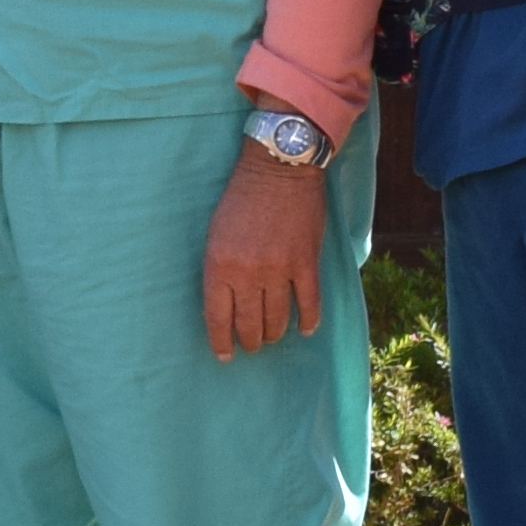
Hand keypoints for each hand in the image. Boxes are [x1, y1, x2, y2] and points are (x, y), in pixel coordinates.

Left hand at [202, 139, 328, 357]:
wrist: (278, 171)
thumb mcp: (215, 234)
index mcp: (218, 265)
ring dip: (274, 334)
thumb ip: (220, 269)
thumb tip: (226, 302)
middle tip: (251, 346)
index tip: (224, 355)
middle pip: (249, 324)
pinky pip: (310, 303)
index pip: (218, 317)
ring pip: (278, 319)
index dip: (221, 341)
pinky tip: (306, 330)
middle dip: (249, 341)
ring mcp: (279, 270)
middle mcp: (247, 273)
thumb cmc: (240, 200)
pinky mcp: (306, 263)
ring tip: (271, 337)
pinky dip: (308, 321)